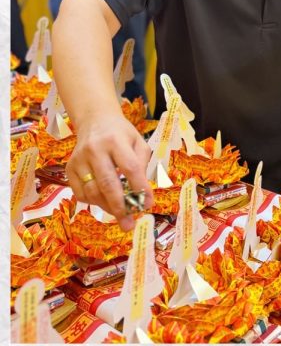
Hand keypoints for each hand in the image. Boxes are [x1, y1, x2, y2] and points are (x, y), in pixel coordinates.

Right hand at [67, 113, 151, 229]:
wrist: (94, 121)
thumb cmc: (121, 134)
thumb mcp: (138, 142)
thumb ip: (142, 164)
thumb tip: (142, 194)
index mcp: (116, 141)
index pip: (130, 168)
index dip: (140, 188)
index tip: (148, 205)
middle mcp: (94, 150)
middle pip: (107, 184)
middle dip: (120, 207)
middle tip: (129, 224)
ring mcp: (78, 160)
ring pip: (92, 192)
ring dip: (108, 208)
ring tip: (121, 216)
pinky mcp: (68, 169)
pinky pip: (81, 194)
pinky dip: (94, 202)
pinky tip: (105, 203)